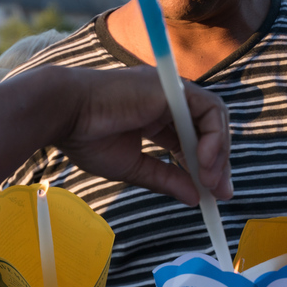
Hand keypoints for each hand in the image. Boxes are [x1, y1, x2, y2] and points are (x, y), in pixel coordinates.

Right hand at [57, 66, 231, 206]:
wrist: (66, 115)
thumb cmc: (87, 138)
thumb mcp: (134, 167)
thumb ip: (165, 179)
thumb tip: (195, 198)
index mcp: (154, 116)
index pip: (190, 141)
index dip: (203, 166)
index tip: (212, 194)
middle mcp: (167, 101)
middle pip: (206, 130)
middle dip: (217, 163)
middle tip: (220, 193)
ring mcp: (172, 92)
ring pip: (213, 118)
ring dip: (218, 153)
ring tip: (210, 182)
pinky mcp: (175, 88)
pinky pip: (209, 110)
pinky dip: (214, 137)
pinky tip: (204, 162)